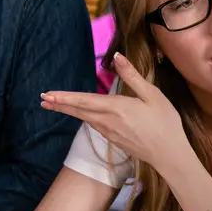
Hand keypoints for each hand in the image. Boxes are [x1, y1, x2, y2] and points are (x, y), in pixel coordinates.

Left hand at [40, 53, 190, 174]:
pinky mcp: (114, 140)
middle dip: (59, 105)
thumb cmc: (165, 122)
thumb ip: (132, 76)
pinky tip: (82, 115)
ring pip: (84, 119)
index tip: (47, 94)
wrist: (169, 154)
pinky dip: (83, 118)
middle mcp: (107, 121)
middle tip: (42, 100)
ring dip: (69, 111)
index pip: (83, 100)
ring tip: (55, 106)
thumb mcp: (152, 94)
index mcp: (116, 107)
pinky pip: (94, 126)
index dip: (63, 97)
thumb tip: (117, 56)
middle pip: (78, 111)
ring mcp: (109, 132)